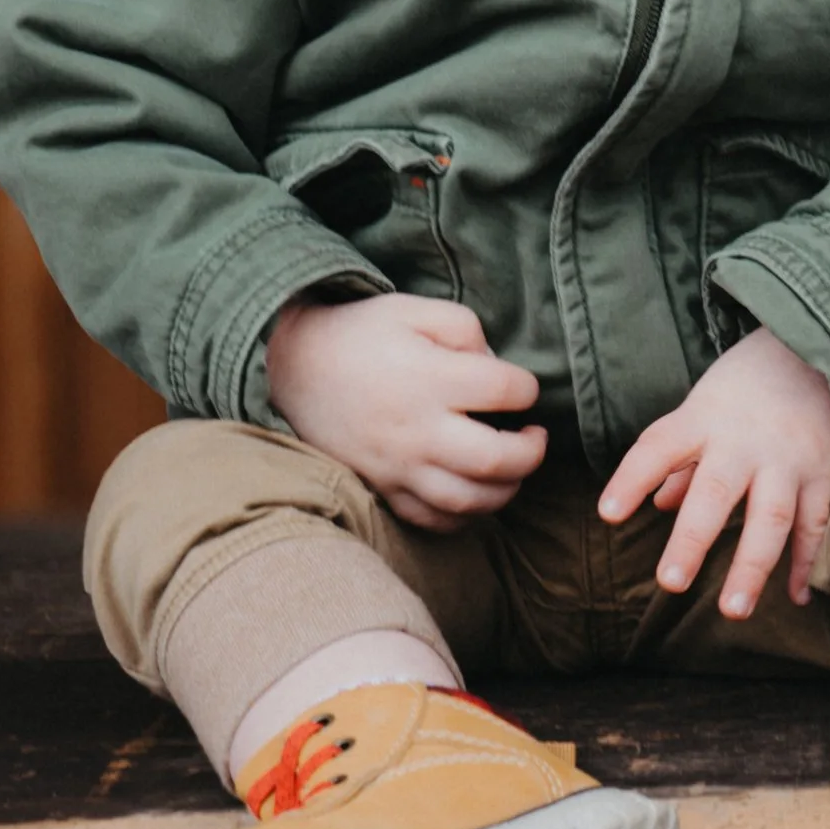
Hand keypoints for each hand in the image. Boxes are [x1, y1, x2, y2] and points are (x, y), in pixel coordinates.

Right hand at [266, 294, 545, 531]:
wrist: (295, 368)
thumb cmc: (361, 335)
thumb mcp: (412, 308)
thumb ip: (465, 328)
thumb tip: (495, 365)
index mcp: (428, 379)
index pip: (506, 391)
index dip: (527, 388)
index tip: (521, 387)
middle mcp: (417, 429)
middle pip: (497, 460)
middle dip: (531, 453)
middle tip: (534, 437)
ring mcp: (398, 467)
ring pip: (469, 500)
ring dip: (506, 490)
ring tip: (511, 468)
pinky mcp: (383, 489)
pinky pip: (433, 520)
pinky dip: (465, 516)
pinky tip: (475, 493)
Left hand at [598, 327, 829, 620]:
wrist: (811, 353)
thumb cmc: (740, 390)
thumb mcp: (698, 412)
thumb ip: (677, 460)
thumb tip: (657, 505)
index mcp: (701, 420)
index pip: (658, 449)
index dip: (631, 480)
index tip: (607, 514)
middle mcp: (743, 442)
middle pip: (715, 493)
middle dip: (693, 540)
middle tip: (670, 582)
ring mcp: (786, 460)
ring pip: (771, 518)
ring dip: (752, 567)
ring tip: (732, 610)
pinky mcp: (822, 472)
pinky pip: (813, 523)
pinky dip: (805, 562)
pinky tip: (792, 598)